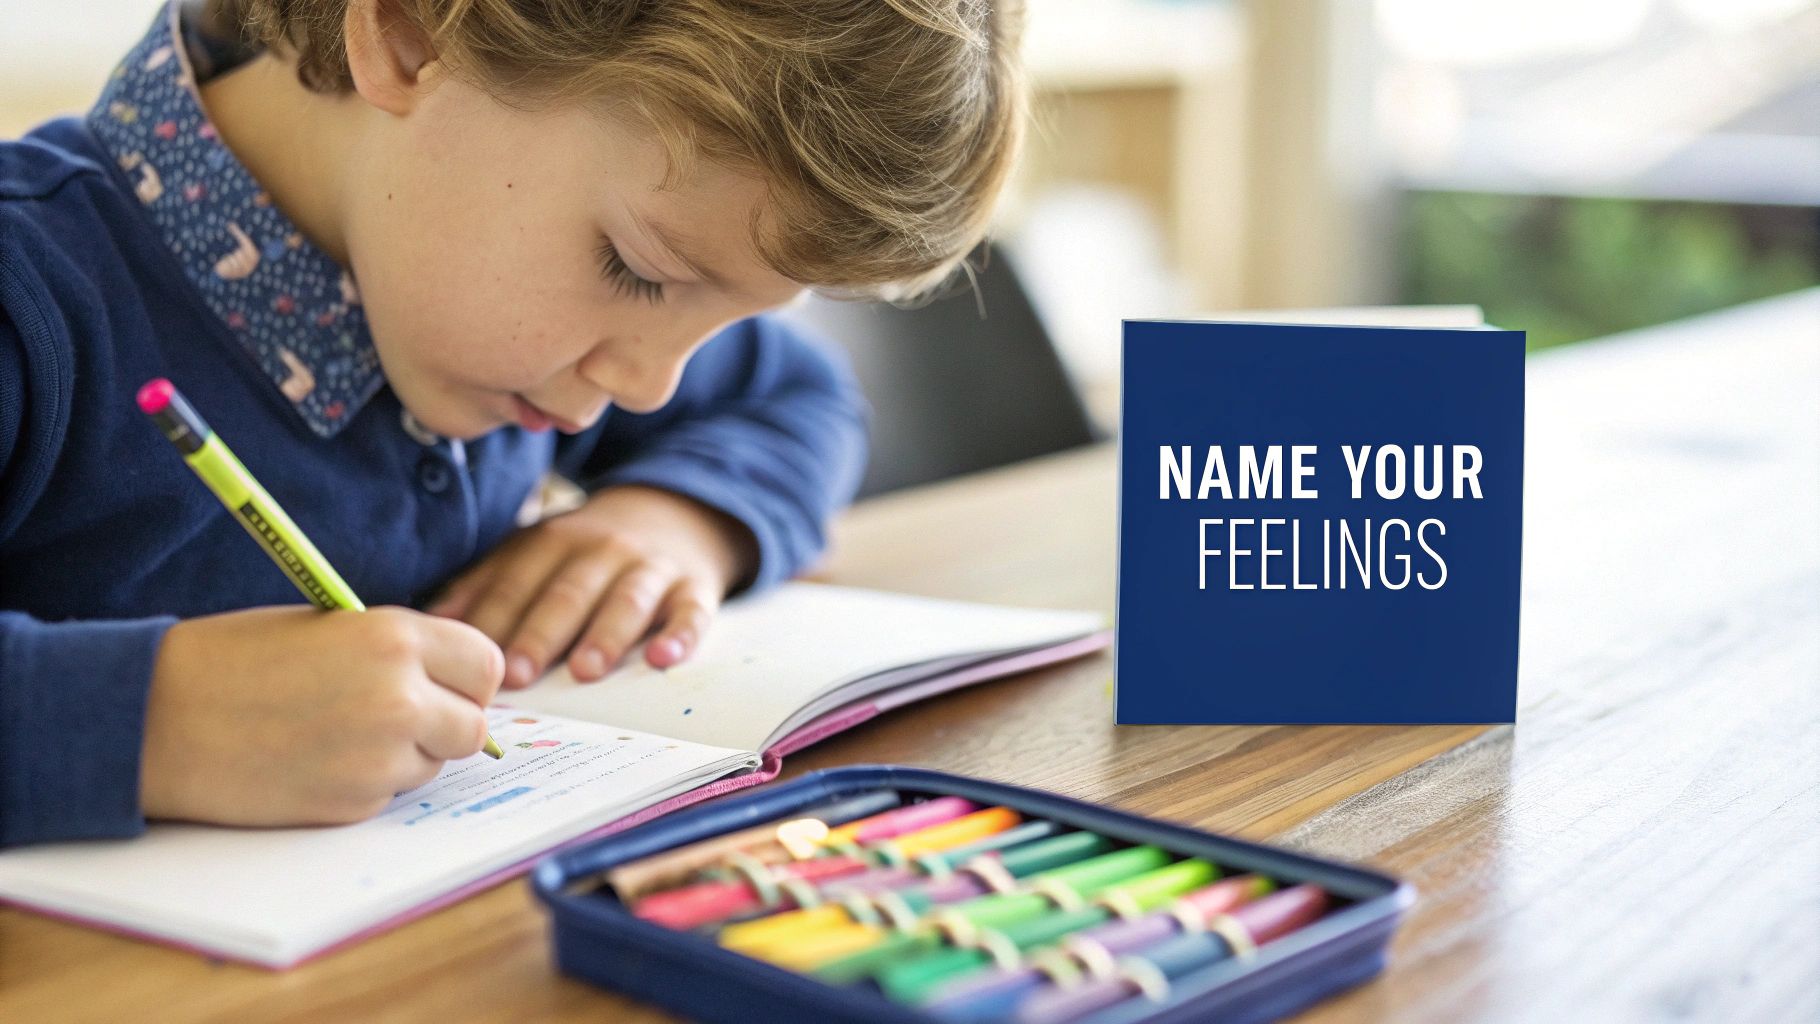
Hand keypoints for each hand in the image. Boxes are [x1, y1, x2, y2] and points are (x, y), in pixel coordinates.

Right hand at [140, 605, 504, 826]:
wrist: (158, 717)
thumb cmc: (236, 659)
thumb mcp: (331, 626)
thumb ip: (398, 650)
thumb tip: (455, 681)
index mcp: (396, 638)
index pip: (485, 666)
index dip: (466, 677)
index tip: (445, 682)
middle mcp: (400, 698)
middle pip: (473, 727)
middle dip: (446, 723)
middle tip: (402, 715)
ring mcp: (380, 758)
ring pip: (434, 765)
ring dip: (406, 755)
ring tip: (340, 732)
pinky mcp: (354, 804)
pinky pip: (389, 795)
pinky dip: (365, 782)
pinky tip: (315, 760)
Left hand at [427, 485, 756, 686]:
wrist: (674, 514)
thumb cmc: (588, 552)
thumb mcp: (537, 551)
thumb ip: (489, 584)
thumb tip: (429, 625)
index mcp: (554, 542)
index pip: (517, 581)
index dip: (494, 617)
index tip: (469, 658)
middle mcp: (602, 550)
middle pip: (567, 593)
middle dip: (541, 632)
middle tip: (517, 674)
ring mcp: (650, 568)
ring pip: (627, 600)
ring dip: (605, 634)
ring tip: (586, 670)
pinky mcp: (694, 587)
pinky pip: (691, 612)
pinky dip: (681, 634)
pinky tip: (665, 658)